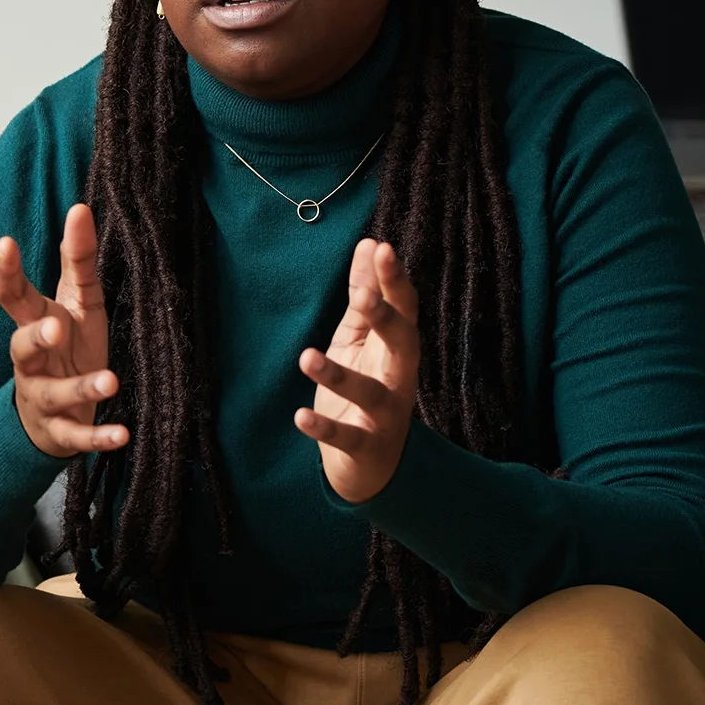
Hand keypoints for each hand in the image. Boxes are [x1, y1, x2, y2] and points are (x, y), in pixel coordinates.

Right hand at [0, 203, 128, 459]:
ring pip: (53, 393)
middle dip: (34, 337)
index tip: (5, 242)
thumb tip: (81, 207)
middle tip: (53, 326)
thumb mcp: (77, 303)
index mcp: (35, 324)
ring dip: (80, 387)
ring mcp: (43, 397)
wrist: (53, 417)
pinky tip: (122, 435)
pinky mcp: (61, 431)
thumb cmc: (67, 349)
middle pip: (21, 346)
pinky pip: (77, 437)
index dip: (6, 270)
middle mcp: (31, 361)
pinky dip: (98, 439)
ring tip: (109, 381)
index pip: (12, 296)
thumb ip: (77, 260)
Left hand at [296, 238, 421, 503]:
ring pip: (370, 392)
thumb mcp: (361, 337)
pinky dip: (324, 428)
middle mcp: (400, 377)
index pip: (404, 308)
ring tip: (306, 356)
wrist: (372, 461)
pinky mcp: (365, 444)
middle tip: (362, 295)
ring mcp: (385, 414)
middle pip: (402, 343)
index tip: (382, 248)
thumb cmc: (367, 384)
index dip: (394, 280)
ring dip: (339, 375)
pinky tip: (300, 416)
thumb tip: (369, 243)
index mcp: (399, 346)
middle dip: (386, 318)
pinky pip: (346, 436)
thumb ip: (365, 294)